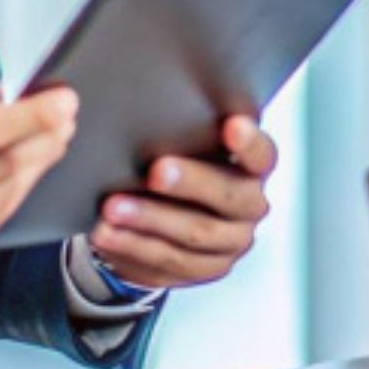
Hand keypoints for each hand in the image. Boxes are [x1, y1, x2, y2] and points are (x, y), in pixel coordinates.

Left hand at [88, 115, 276, 290]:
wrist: (166, 216)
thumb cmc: (178, 163)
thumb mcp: (186, 143)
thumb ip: (183, 128)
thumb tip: (149, 99)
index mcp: (253, 167)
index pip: (261, 155)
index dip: (248, 143)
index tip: (231, 124)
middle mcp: (249, 206)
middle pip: (229, 196)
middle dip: (190, 182)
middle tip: (155, 171)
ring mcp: (230, 242)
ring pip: (195, 233)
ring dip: (150, 219)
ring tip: (113, 207)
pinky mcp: (203, 268)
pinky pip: (169, 260)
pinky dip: (133, 245)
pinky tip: (107, 232)